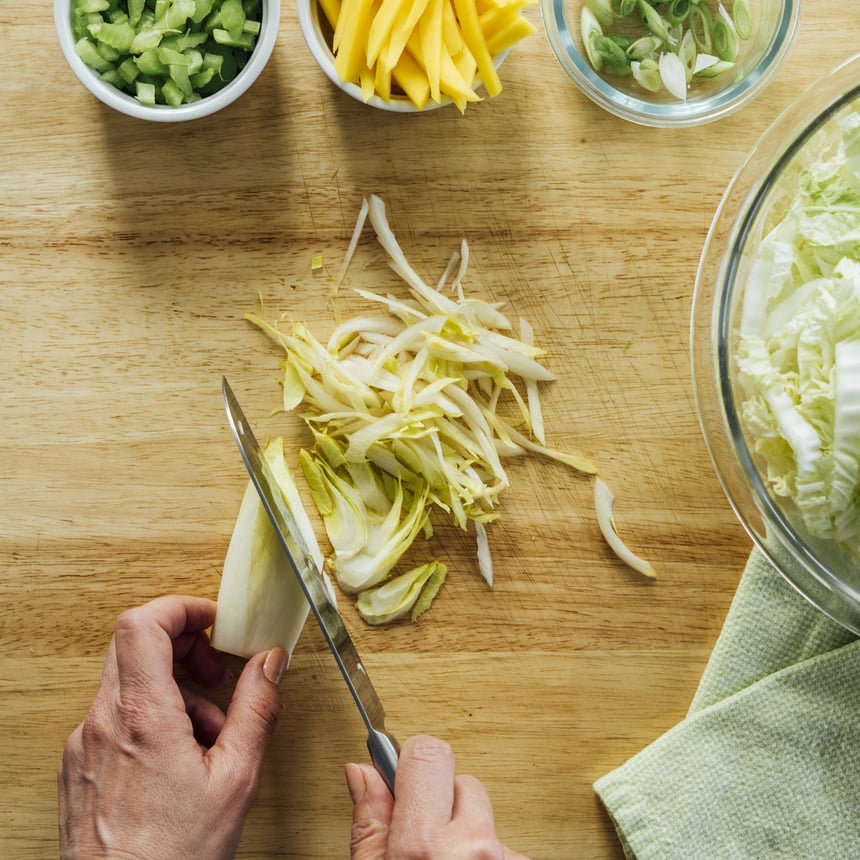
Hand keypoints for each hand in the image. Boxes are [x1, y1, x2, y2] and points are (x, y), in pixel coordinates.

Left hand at [58, 595, 287, 859]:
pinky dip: (151, 719)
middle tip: (215, 672)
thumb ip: (256, 708)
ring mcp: (82, 746)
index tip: (211, 620)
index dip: (181, 608)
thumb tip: (269, 663)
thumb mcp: (235, 778)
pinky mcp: (78, 768)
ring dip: (173, 690)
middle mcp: (100, 724)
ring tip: (208, 733)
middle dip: (183, 647)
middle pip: (134, 646)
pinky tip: (179, 759)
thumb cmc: (172, 856)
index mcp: (140, 717)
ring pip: (127, 685)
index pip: (142, 623)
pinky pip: (115, 718)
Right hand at [346, 734, 529, 859]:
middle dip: (442, 803)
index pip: (429, 753)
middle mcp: (473, 847)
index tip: (403, 772)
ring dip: (468, 835)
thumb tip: (362, 772)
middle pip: (462, 783)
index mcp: (424, 845)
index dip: (412, 762)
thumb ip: (369, 823)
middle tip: (424, 839)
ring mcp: (504, 858)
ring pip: (486, 818)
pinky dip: (488, 857)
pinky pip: (506, 845)